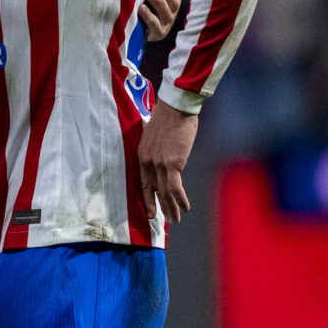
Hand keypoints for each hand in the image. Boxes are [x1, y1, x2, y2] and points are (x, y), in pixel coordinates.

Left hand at [137, 105, 198, 227]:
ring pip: (164, 192)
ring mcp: (159, 164)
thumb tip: (167, 162)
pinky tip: (185, 208)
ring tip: (177, 219)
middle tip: (166, 220)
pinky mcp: (173, 163)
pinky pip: (174, 187)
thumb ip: (158, 152)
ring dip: (171, 208)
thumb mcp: (157, 137)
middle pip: (153, 190)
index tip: (150, 213)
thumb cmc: (169, 118)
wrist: (176, 107)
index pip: (143, 183)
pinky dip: (180, 199)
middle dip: (160, 208)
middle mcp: (147, 162)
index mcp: (142, 156)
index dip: (147, 199)